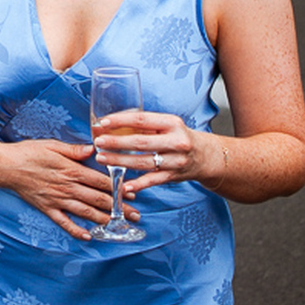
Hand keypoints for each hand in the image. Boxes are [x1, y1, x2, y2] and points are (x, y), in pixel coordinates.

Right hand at [0, 138, 131, 242]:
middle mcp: (67, 187)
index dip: (118, 188)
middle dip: (118, 207)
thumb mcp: (52, 145)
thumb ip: (74, 150)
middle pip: (98, 199)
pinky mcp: (47, 208)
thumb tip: (94, 149)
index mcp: (70, 169)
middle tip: (135, 214)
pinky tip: (88, 236)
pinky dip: (76, 230)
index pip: (100, 181)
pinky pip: (64, 222)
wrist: (5, 167)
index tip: (133, 193)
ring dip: (104, 219)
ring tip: (119, 225)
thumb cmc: (29, 152)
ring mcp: (57, 199)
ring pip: (85, 212)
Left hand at [91, 108, 207, 194]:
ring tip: (102, 158)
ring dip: (120, 161)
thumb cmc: (179, 137)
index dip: (120, 120)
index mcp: (172, 123)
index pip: (142, 119)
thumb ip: (145, 125)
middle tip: (98, 142)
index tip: (103, 122)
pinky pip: (153, 180)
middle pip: (141, 142)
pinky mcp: (174, 176)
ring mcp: (176, 160)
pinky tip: (124, 185)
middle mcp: (176, 141)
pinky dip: (138, 184)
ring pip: (144, 162)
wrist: (206, 156)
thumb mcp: (167, 125)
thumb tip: (112, 125)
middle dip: (116, 142)